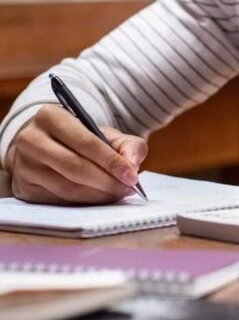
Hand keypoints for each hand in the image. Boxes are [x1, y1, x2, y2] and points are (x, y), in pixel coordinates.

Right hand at [5, 104, 147, 204]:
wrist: (44, 146)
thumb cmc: (79, 139)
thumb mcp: (103, 133)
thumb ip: (127, 144)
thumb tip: (133, 164)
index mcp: (50, 116)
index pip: (85, 142)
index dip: (111, 161)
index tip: (133, 176)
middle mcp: (31, 140)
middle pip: (74, 167)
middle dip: (106, 181)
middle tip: (127, 189)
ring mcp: (23, 166)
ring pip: (66, 188)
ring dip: (97, 195)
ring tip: (117, 194)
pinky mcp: (23, 189)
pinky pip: (58, 201)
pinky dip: (83, 203)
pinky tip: (99, 199)